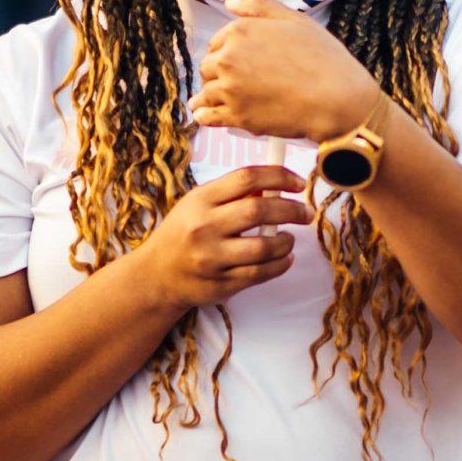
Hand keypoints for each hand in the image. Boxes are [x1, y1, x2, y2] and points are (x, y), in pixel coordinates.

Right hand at [137, 165, 312, 312]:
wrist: (156, 275)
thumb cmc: (182, 233)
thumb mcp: (198, 204)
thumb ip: (231, 194)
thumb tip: (273, 185)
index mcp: (201, 200)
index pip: (246, 178)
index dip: (279, 176)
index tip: (298, 183)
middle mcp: (205, 226)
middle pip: (259, 210)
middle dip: (291, 209)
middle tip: (305, 213)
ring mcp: (213, 257)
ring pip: (264, 247)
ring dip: (286, 241)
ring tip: (289, 239)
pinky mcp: (221, 283)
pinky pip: (261, 274)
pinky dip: (280, 265)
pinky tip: (284, 258)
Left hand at [191, 0, 382, 143]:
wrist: (337, 98)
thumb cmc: (322, 59)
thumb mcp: (295, 19)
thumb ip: (259, 6)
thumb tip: (231, 3)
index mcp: (240, 32)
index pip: (217, 42)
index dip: (226, 52)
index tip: (237, 62)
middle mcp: (229, 59)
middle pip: (208, 67)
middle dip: (218, 73)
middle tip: (234, 81)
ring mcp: (230, 89)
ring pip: (205, 93)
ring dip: (211, 96)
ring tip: (221, 100)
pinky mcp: (236, 116)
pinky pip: (207, 117)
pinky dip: (206, 116)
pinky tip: (209, 115)